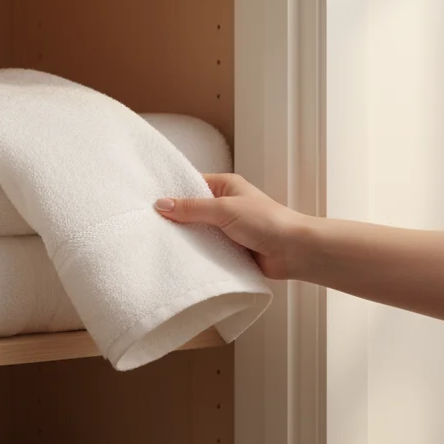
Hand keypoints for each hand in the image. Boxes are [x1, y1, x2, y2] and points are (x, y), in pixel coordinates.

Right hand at [155, 173, 312, 279]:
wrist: (295, 252)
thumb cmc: (267, 221)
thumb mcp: (224, 209)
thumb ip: (192, 208)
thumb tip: (161, 204)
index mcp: (226, 186)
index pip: (192, 184)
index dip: (172, 192)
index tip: (149, 200)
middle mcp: (226, 205)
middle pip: (193, 210)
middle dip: (175, 218)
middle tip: (148, 224)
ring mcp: (228, 229)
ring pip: (199, 232)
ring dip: (186, 238)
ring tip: (158, 242)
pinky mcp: (231, 250)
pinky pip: (208, 250)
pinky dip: (198, 254)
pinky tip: (180, 259)